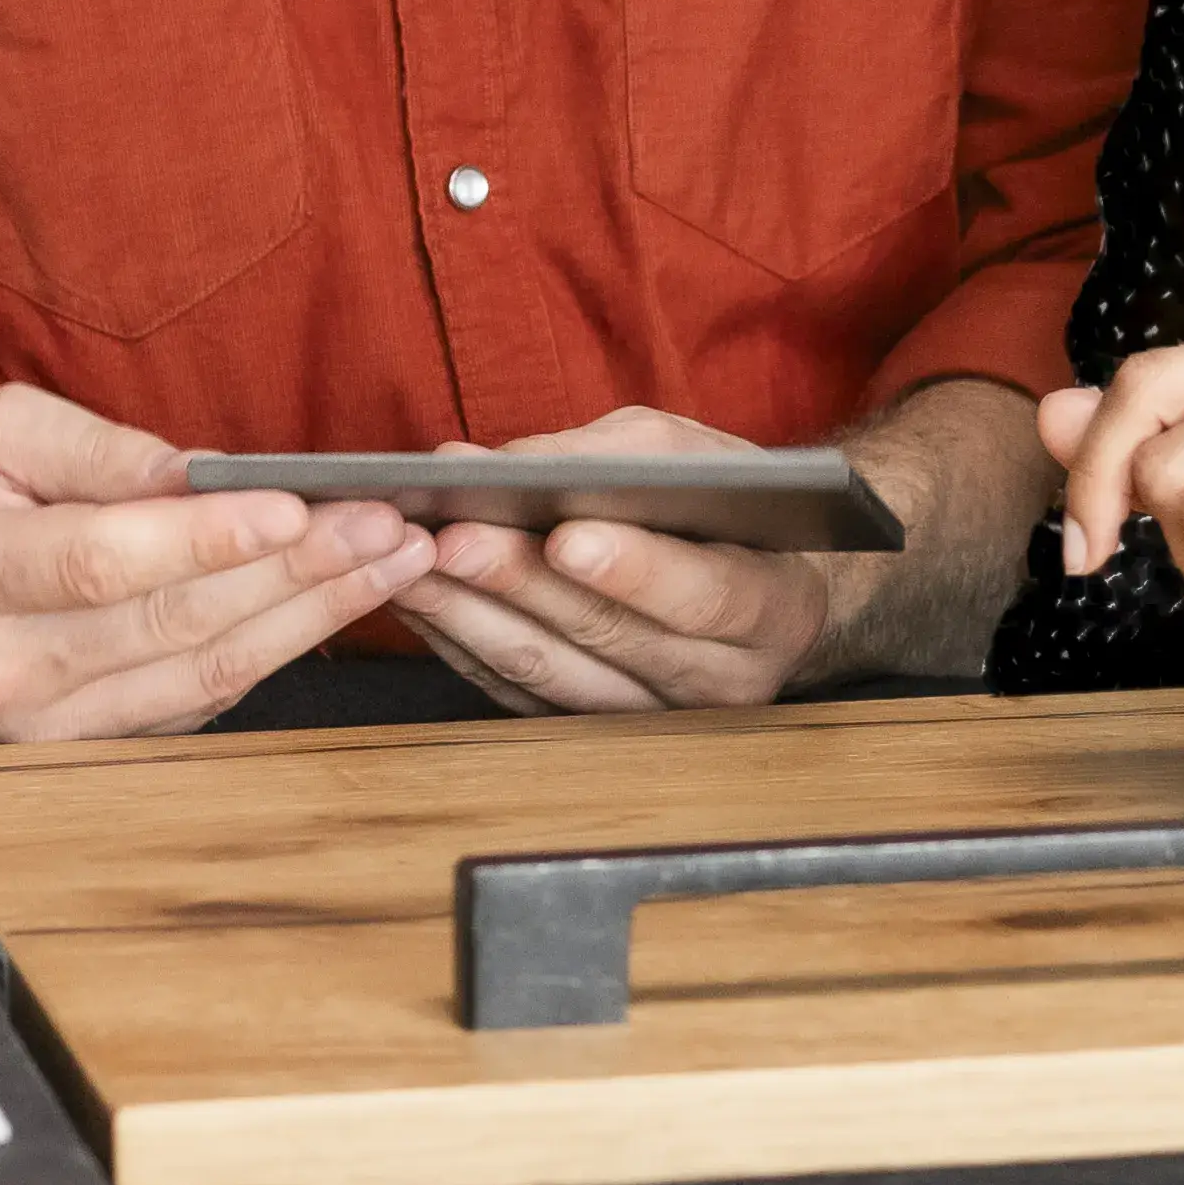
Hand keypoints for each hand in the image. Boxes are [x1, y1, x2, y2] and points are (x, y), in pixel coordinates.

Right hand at [0, 382, 430, 744]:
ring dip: (310, 621)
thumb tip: (196, 473)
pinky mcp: (77, 757)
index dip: (206, 541)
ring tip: (390, 565)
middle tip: (386, 530)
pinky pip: (195, 707)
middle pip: (171, 626)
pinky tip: (330, 609)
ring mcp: (37, 731)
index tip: (297, 509)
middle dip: (296, 575)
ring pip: (200, 679)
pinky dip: (273, 655)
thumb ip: (89, 447)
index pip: (102, 563)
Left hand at [397, 409, 865, 713]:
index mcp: (773, 608)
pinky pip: (516, 691)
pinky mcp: (591, 729)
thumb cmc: (722, 506)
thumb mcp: (695, 455)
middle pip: (609, 638)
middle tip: (451, 538)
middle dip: (521, 583)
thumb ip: (614, 454)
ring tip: (410, 562)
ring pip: (550, 676)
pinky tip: (418, 598)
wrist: (750, 582)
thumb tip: (500, 466)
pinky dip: (461, 642)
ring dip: (470, 616)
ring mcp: (654, 717)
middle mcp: (722, 680)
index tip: (567, 536)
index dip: (635, 570)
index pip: (705, 594)